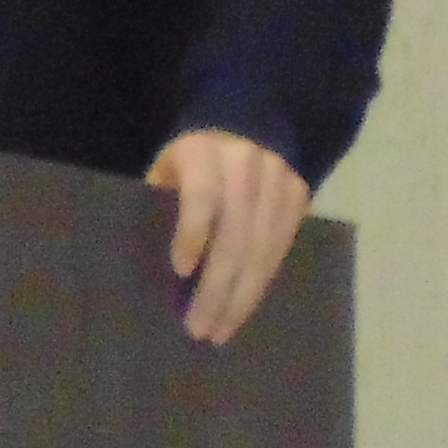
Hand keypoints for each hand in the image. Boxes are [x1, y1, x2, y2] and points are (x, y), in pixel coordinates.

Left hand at [143, 127, 308, 345]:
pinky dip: (260, 282)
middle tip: (198, 327)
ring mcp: (279, 184)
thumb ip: (162, 201)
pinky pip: (280, 249)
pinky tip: (243, 307)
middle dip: (217, 287)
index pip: (204, 196)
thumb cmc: (193, 153)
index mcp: (204, 153)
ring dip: (241, 296)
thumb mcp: (168, 164)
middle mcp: (247, 168)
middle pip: (236, 235)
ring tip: (220, 329)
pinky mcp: (299, 200)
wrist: (250, 118)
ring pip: (263, 249)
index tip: (178, 270)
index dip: (193, 233)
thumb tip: (148, 262)